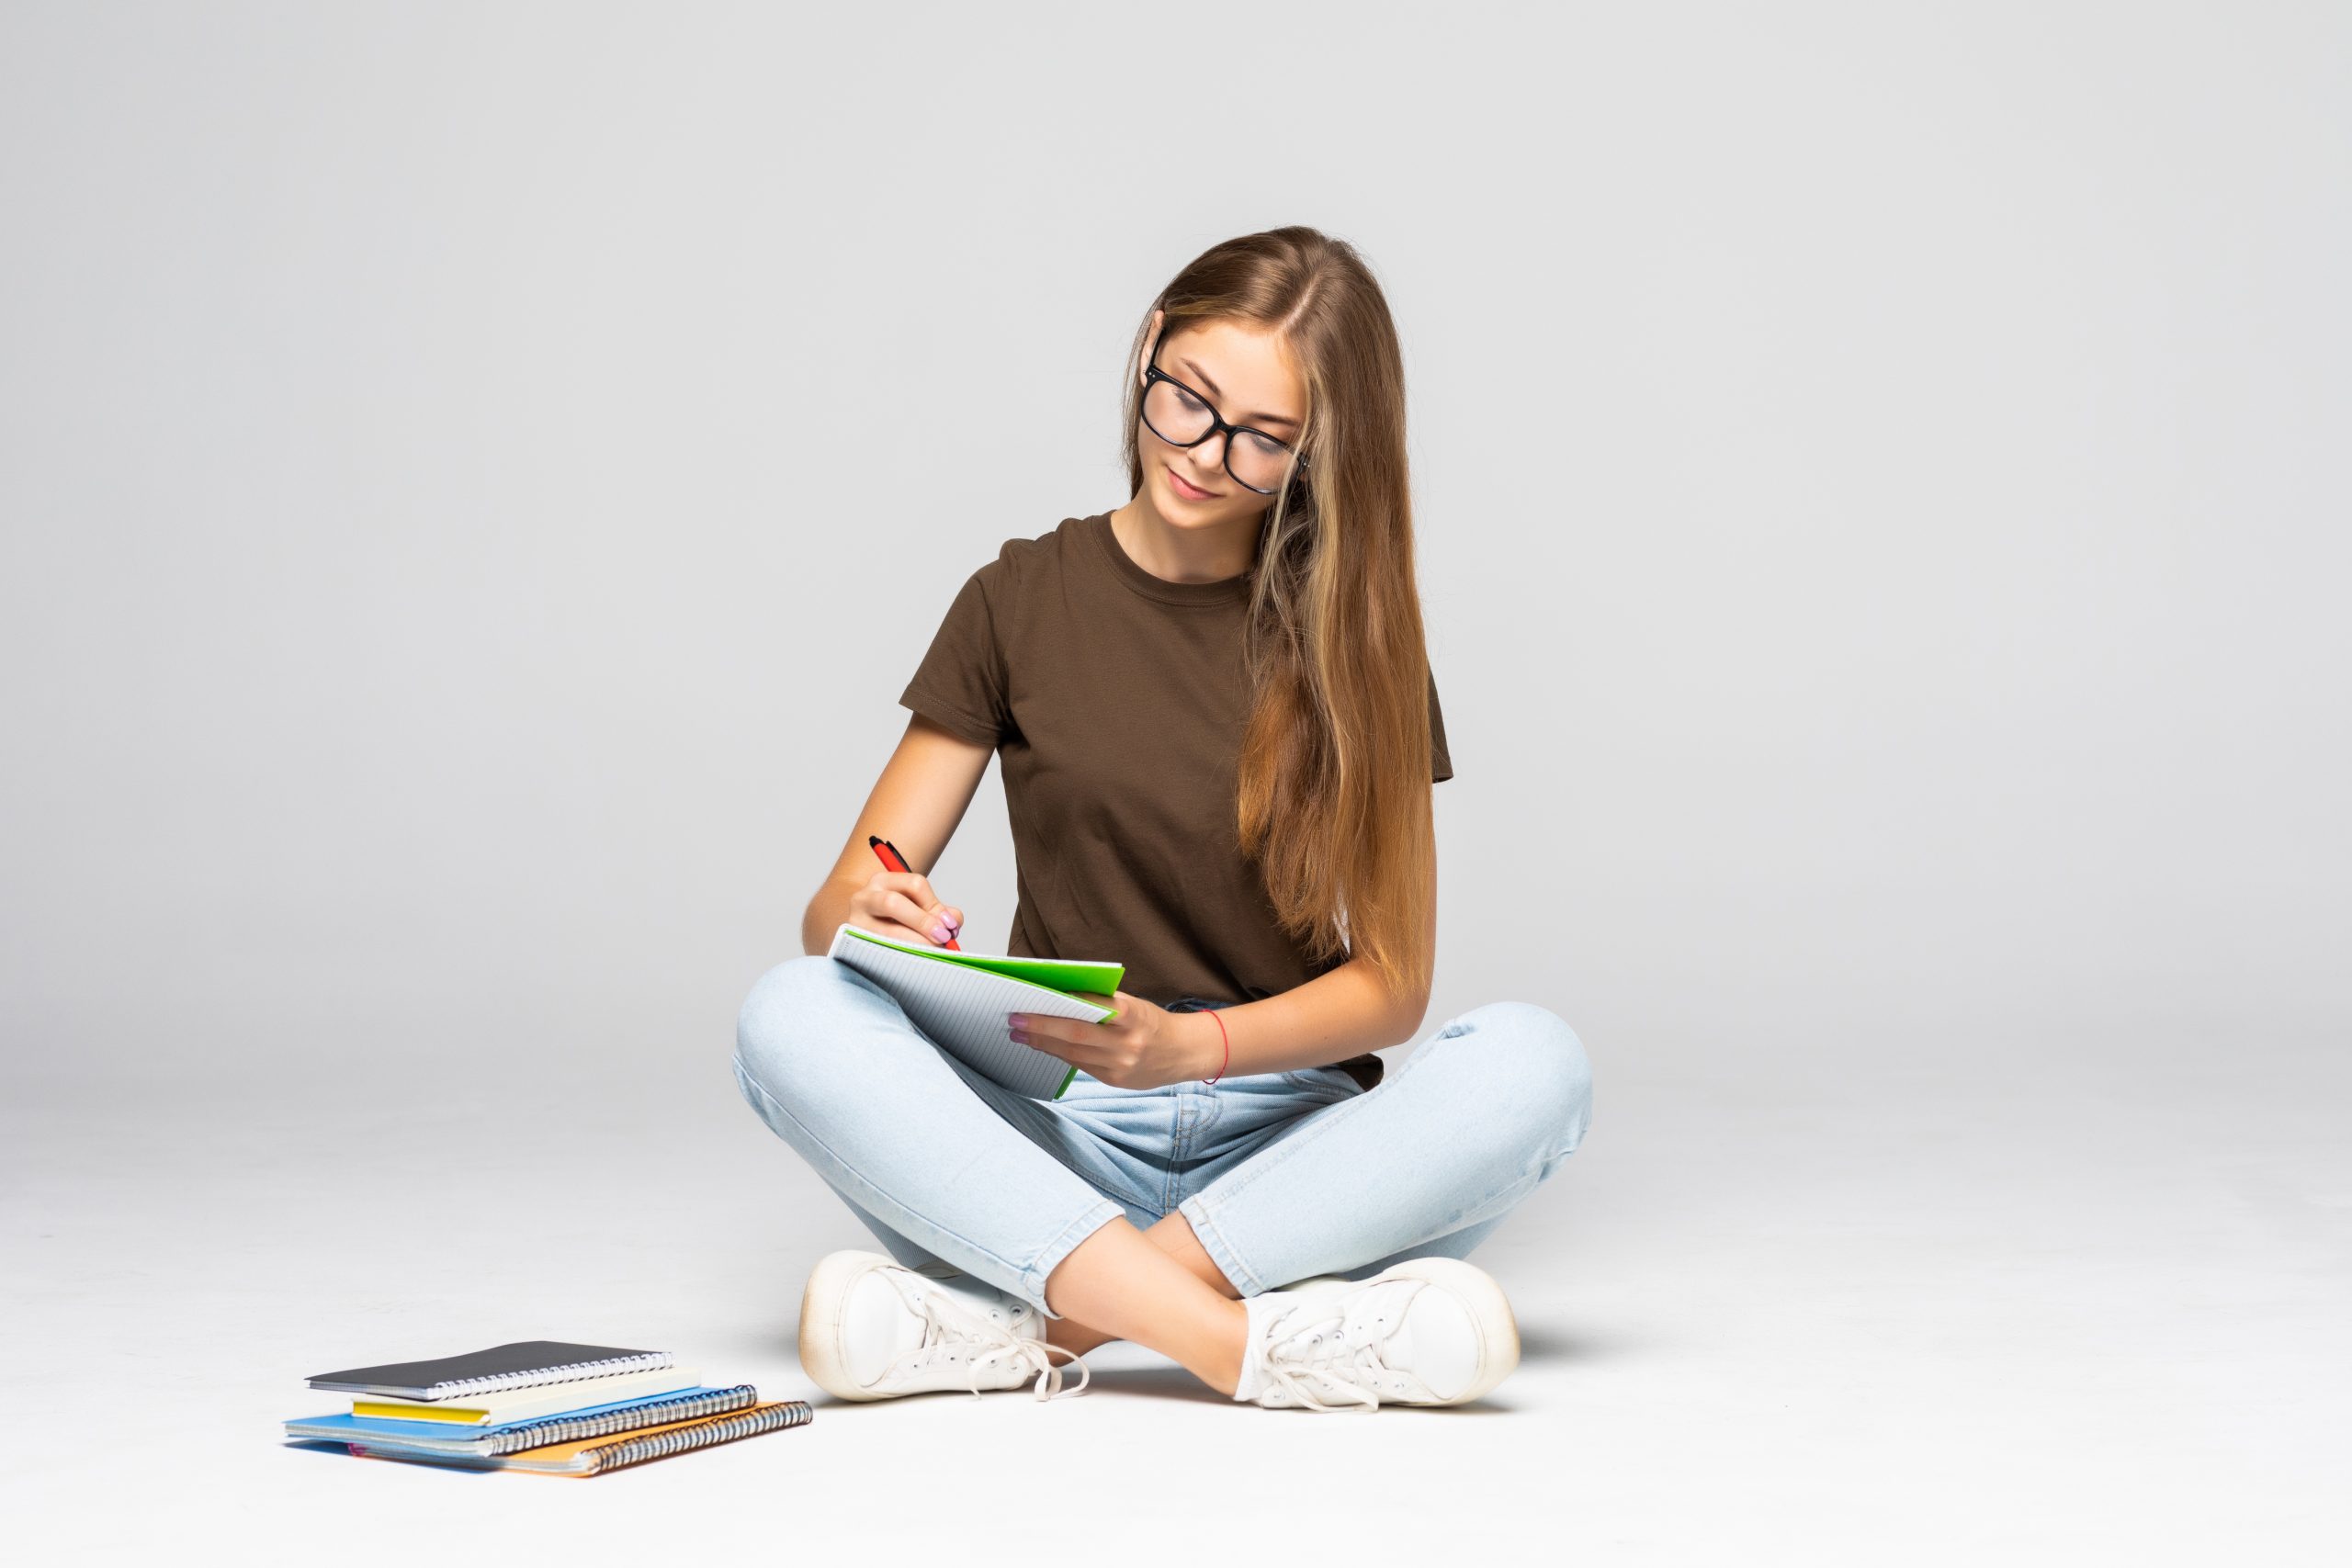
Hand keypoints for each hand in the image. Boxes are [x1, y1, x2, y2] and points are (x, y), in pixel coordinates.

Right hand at [846, 869, 963, 947]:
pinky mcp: (854, 945)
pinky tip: (915, 960)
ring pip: (886, 931)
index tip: (950, 926)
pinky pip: (881, 952)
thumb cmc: (896, 920)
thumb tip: (954, 922)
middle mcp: (864, 897)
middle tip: (943, 938)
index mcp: (883, 881)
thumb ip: (938, 911)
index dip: (935, 906)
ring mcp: (855, 922)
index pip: (915, 885)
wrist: (864, 932)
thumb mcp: (915, 907)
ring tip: (932, 952)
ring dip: (915, 943)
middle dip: (923, 922)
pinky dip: (903, 957)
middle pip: (894, 903)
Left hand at [1008, 993, 1220, 1090]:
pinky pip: (1080, 1066)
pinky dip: (1060, 1054)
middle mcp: (1127, 1043)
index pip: (1090, 1008)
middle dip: (1041, 1028)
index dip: (1059, 1007)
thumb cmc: (1151, 1022)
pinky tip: (1044, 1046)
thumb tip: (1058, 997)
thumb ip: (1101, 1003)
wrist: (1182, 1053)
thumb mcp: (1133, 1004)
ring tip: (1021, 1035)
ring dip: (1043, 1044)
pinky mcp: (1114, 1081)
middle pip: (1075, 1035)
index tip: (1031, 1001)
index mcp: (1132, 1015)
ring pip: (1073, 1053)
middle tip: (1015, 1020)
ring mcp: (1120, 1065)